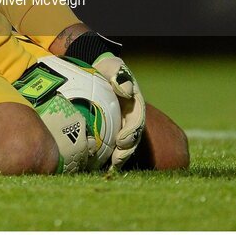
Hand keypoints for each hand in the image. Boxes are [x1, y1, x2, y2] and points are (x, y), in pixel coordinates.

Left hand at [92, 53, 145, 169]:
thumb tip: (125, 90)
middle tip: (116, 161)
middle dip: (126, 151)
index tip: (122, 141)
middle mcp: (131, 117)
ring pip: (124, 145)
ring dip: (119, 157)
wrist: (99, 69)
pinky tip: (98, 164)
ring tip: (111, 168)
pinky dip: (107, 155)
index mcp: (135, 106)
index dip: (131, 133)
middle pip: (132, 138)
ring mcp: (122, 124)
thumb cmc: (109, 68)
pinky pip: (111, 143)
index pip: (136, 122)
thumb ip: (121, 76)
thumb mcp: (115, 67)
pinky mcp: (112, 129)